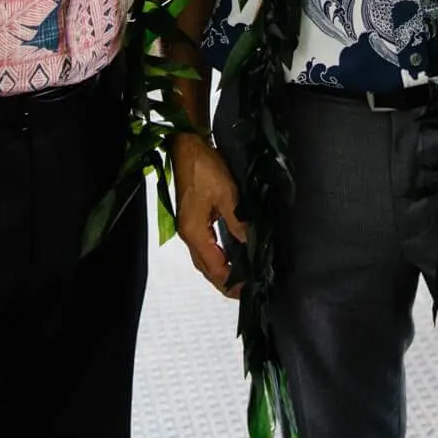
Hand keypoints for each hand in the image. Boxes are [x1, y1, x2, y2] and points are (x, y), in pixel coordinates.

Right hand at [171, 133, 245, 297]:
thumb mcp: (227, 195)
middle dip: (223, 282)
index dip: (230, 281)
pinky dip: (215, 257)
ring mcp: (187, 227)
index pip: (214, 267)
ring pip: (202, 259)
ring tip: (238, 279)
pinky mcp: (190, 220)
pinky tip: (227, 257)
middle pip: (205, 268)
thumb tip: (250, 244)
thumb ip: (237, 223)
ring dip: (218, 271)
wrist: (187, 147)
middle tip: (244, 291)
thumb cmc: (205, 169)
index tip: (247, 290)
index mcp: (195, 232)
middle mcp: (188, 235)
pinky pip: (203, 247)